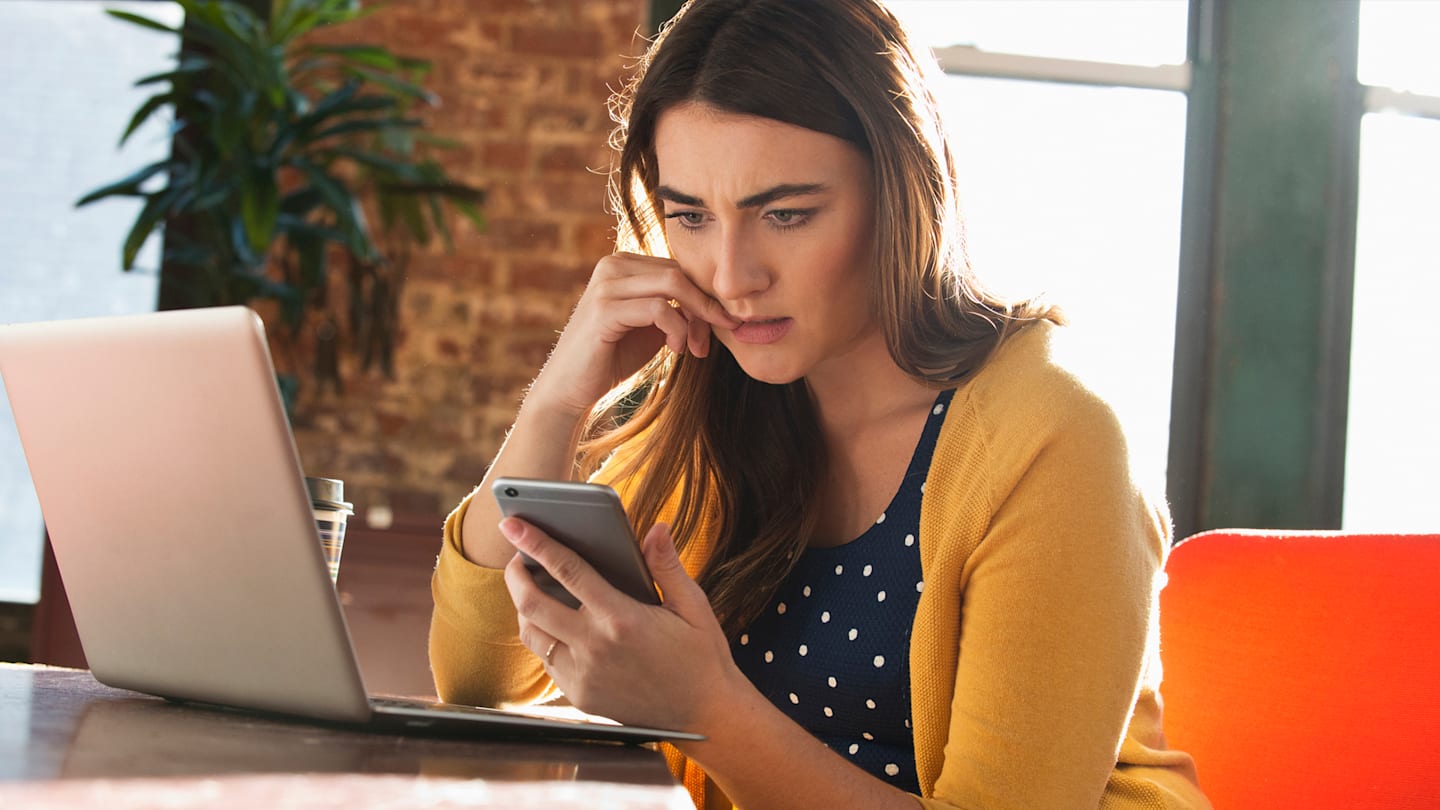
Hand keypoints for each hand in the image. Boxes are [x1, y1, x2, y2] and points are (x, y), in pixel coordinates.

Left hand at [499, 516, 741, 730]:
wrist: (703, 715)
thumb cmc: (700, 655)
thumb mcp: (693, 606)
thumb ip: (667, 566)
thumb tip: (656, 529)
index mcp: (622, 618)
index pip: (567, 571)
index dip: (536, 544)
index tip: (513, 525)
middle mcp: (595, 648)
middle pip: (532, 604)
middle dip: (515, 575)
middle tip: (516, 557)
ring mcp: (583, 676)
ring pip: (531, 635)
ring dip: (523, 607)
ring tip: (531, 588)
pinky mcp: (580, 696)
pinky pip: (546, 661)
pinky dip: (543, 637)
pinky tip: (554, 623)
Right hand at [526, 253, 738, 418]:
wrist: (571, 388)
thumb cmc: (613, 357)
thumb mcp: (653, 326)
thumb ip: (677, 308)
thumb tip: (716, 302)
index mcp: (624, 263)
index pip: (679, 267)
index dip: (704, 296)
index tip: (718, 327)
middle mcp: (613, 265)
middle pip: (680, 272)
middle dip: (705, 306)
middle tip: (713, 339)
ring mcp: (606, 285)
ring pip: (673, 284)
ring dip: (695, 319)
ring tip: (694, 348)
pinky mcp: (604, 309)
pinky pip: (658, 309)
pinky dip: (676, 329)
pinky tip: (676, 350)